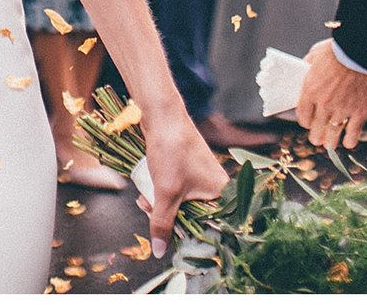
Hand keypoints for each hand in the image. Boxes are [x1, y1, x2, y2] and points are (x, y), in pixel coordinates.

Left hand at [137, 95, 229, 256]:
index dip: (188, 234)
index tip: (169, 239)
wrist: (162, 116)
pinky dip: (161, 193)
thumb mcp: (165, 192)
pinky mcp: (188, 170)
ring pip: (181, 203)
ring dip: (160, 204)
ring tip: (144, 198)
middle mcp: (217, 187)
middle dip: (167, 216)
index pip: (210, 227)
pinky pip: (177, 191)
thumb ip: (162, 223)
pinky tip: (146, 190)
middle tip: (148, 208)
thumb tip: (159, 251)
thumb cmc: (171, 151)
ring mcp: (202, 177)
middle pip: (193, 216)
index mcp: (222, 193)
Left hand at [297, 37, 366, 152]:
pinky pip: (353, 135)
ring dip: (330, 142)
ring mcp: (343, 110)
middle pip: (316, 130)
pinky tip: (348, 142)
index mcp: (310, 91)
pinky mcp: (361, 113)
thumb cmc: (338, 50)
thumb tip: (304, 68)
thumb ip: (308, 64)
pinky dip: (349, 141)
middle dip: (315, 136)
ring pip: (332, 136)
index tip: (308, 122)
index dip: (305, 121)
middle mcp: (324, 104)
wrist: (363, 51)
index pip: (302, 116)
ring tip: (329, 144)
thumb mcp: (316, 53)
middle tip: (317, 138)